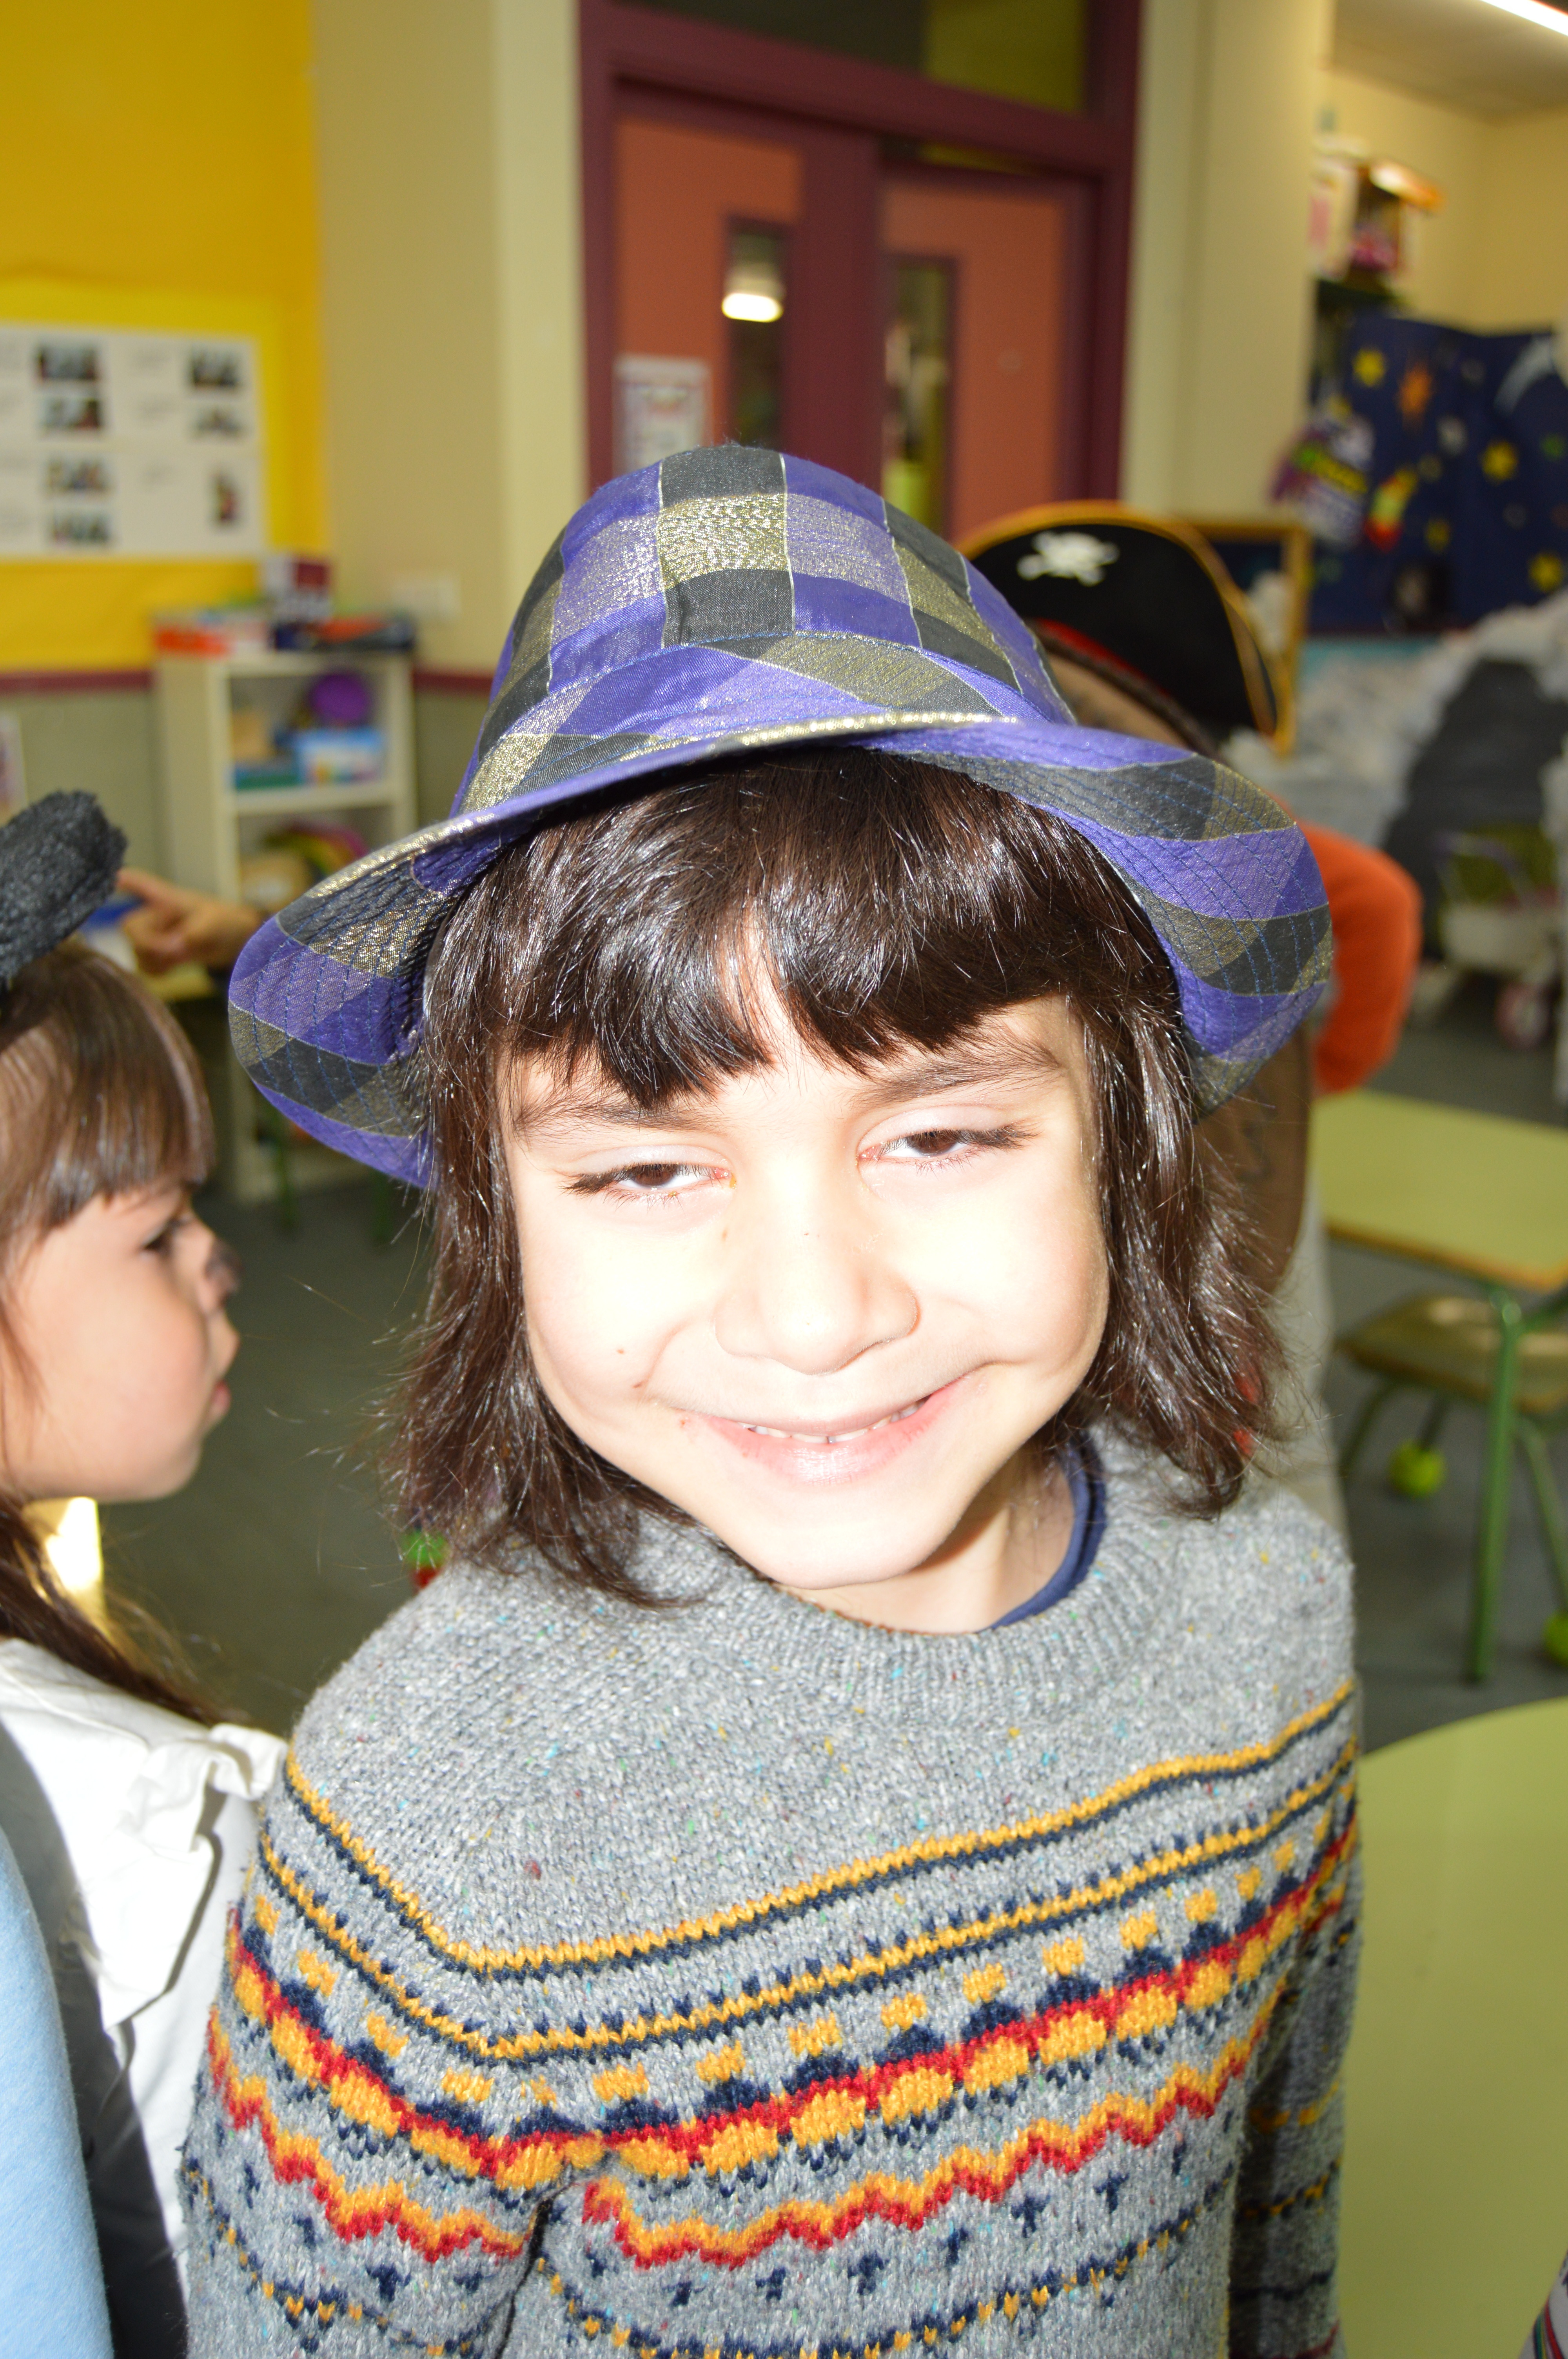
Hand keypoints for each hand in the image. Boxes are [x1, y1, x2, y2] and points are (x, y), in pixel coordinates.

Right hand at [117, 869, 261, 974]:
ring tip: (181, 955)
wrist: (231, 942)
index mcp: (164, 897)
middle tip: (176, 950)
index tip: (113, 878)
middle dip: (149, 944)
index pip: (138, 884)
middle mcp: (151, 914)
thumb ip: (193, 933)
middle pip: (130, 929)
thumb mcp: (213, 922)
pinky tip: (175, 965)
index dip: (121, 882)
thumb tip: (172, 948)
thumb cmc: (223, 920)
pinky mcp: (154, 955)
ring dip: (157, 960)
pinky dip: (159, 971)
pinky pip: (145, 967)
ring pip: (137, 952)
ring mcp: (151, 935)